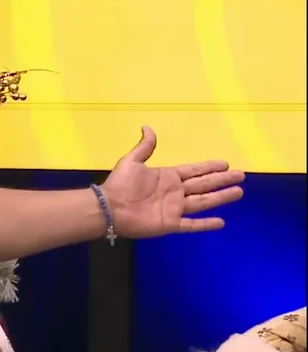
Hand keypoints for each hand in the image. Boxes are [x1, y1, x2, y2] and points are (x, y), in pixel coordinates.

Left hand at [100, 126, 244, 237]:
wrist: (109, 207)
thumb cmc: (120, 184)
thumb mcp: (132, 161)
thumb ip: (144, 147)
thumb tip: (147, 127)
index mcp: (167, 177)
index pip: (194, 171)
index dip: (209, 167)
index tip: (226, 164)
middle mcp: (175, 192)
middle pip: (204, 185)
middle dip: (222, 180)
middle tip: (241, 175)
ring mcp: (174, 208)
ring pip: (203, 202)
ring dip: (220, 198)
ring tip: (239, 192)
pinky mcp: (170, 224)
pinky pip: (191, 224)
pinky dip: (205, 224)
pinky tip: (221, 223)